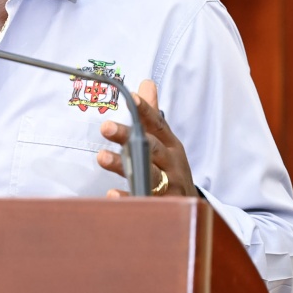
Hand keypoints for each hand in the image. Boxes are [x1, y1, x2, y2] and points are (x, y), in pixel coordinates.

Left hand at [98, 79, 196, 197]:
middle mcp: (171, 164)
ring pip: (147, 173)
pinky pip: (143, 201)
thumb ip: (152, 116)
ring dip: (123, 165)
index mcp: (171, 145)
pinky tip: (111, 194)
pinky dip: (128, 198)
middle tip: (106, 127)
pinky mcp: (162, 207)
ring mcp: (168, 186)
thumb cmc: (171, 170)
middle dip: (128, 136)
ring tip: (101, 157)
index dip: (145, 110)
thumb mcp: (166, 142)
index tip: (130, 97)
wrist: (190, 209)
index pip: (158, 124)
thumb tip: (146, 83)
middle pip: (150, 147)